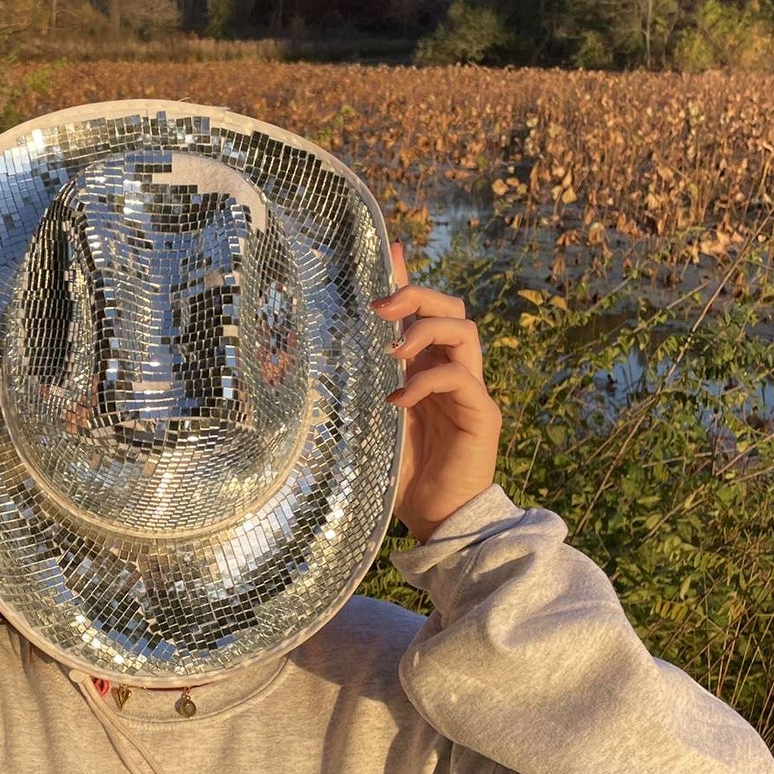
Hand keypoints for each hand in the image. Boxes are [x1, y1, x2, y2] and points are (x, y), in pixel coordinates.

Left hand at [373, 241, 501, 543]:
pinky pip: (461, 378)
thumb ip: (349, 390)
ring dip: (424, 330)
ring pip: (465, 331)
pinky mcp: (482, 415)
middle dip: (416, 296)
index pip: (422, 311)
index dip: (408, 279)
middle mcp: (453, 372)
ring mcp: (471, 392)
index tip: (390, 251)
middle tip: (379, 308)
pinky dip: (426, 381)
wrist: (438, 522)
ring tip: (392, 352)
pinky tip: (397, 401)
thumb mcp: (364, 424)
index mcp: (427, 369)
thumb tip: (292, 361)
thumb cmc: (400, 477)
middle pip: (451, 308)